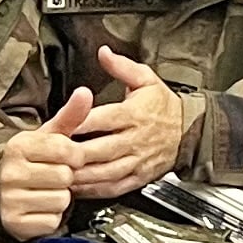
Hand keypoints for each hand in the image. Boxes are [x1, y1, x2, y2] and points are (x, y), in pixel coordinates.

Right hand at [0, 88, 96, 242]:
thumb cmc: (29, 162)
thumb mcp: (47, 136)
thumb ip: (69, 116)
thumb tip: (85, 93)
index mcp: (19, 146)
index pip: (65, 149)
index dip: (74, 155)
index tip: (66, 157)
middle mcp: (11, 172)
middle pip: (65, 176)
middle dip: (65, 177)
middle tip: (52, 176)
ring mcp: (11, 199)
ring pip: (61, 200)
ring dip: (60, 198)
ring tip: (46, 191)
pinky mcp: (15, 223)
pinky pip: (53, 221)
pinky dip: (51, 217)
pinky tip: (40, 207)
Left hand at [63, 49, 187, 200]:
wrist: (191, 131)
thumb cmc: (165, 106)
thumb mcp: (146, 79)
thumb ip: (121, 67)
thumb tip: (103, 52)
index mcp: (133, 114)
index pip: (103, 119)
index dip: (80, 123)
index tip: (60, 125)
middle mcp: (134, 139)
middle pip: (100, 149)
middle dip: (74, 154)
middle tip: (52, 156)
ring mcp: (137, 161)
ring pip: (105, 172)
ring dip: (81, 175)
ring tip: (59, 174)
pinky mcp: (139, 177)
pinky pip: (115, 187)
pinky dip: (95, 190)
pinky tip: (79, 188)